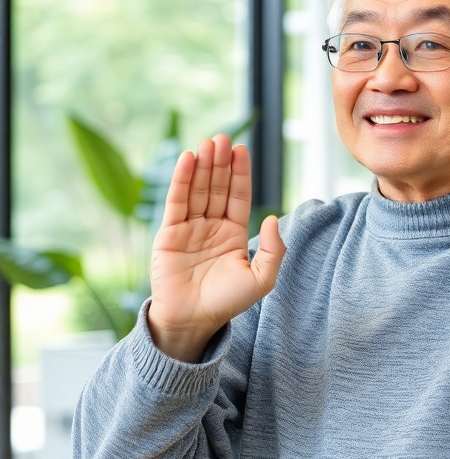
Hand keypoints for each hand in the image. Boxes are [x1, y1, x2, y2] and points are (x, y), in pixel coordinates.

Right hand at [147, 135, 285, 361]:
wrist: (193, 321)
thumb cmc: (228, 302)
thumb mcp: (262, 278)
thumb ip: (273, 250)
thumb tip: (272, 219)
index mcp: (234, 233)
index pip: (238, 196)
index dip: (240, 173)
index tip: (242, 149)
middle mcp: (211, 226)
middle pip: (217, 187)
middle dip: (221, 163)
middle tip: (224, 137)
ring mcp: (189, 228)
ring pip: (197, 190)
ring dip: (203, 166)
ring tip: (208, 142)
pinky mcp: (168, 234)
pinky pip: (176, 202)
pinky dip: (181, 180)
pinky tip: (187, 160)